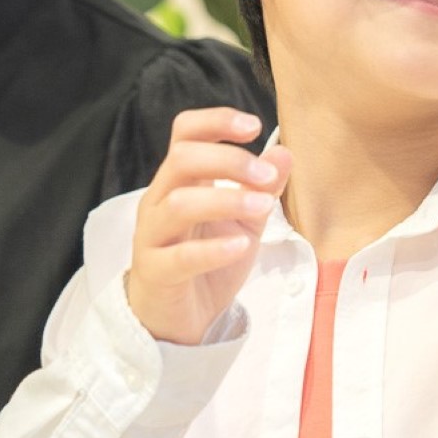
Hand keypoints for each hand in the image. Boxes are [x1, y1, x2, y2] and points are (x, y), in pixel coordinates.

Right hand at [127, 107, 291, 344]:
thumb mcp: (245, 219)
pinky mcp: (155, 272)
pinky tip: (241, 245)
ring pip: (179, 204)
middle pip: (181, 159)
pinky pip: (179, 257)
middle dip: (229, 160)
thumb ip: (262, 187)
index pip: (185, 133)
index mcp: (180, 180)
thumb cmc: (208, 260)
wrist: (182, 317)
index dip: (216, 120)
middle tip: (267, 175)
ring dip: (227, 200)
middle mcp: (160, 200)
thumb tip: (284, 152)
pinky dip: (213, 249)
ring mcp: (152, 236)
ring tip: (263, 207)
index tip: (255, 126)